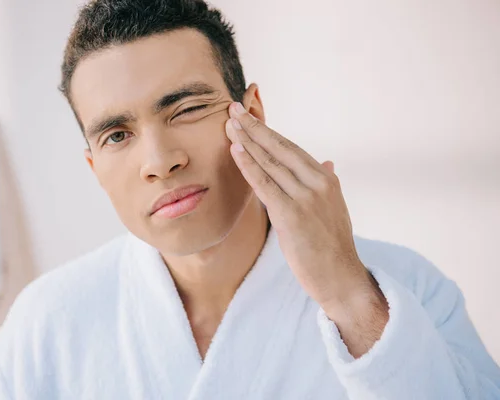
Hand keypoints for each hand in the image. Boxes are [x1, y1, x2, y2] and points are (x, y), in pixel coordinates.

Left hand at [224, 102, 381, 315]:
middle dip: (254, 127)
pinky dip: (249, 165)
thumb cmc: (332, 245)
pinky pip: (265, 184)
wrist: (341, 277)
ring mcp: (306, 197)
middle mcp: (318, 182)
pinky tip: (236, 150)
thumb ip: (327, 183)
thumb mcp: (334, 208)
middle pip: (279, 148)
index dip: (268, 131)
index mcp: (326, 179)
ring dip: (247, 140)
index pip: (291, 148)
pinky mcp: (292, 215)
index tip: (249, 117)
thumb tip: (328, 163)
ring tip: (229, 123)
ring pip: (270, 162)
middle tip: (232, 108)